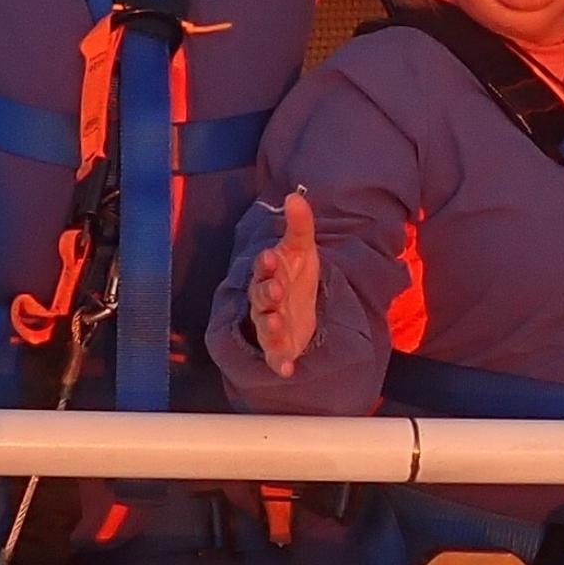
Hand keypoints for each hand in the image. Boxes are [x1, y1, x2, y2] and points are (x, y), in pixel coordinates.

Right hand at [247, 192, 321, 378]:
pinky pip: (275, 356)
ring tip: (276, 322)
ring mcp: (271, 324)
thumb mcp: (302, 250)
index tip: (272, 255)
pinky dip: (279, 362)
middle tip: (277, 288)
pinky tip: (287, 370)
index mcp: (269, 274)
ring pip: (264, 324)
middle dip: (267, 291)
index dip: (267, 264)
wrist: (301, 307)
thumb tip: (294, 195)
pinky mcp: (279, 346)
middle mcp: (265, 300)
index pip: (264, 267)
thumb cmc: (295, 275)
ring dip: (269, 324)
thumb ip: (299, 225)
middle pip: (261, 296)